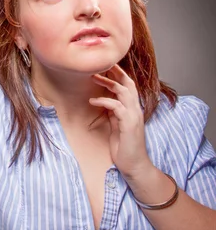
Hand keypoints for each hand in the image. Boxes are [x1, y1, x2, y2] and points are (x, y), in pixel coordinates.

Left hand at [89, 65, 153, 179]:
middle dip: (115, 72)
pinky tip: (93, 100)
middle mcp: (135, 110)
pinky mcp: (129, 124)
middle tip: (101, 63)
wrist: (134, 167)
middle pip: (128, 84)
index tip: (107, 65)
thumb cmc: (125, 148)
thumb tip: (106, 102)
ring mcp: (134, 116)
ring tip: (93, 77)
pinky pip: (116, 106)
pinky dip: (104, 100)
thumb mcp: (116, 127)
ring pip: (123, 91)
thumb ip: (114, 114)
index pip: (128, 87)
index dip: (119, 75)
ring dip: (108, 82)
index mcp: (133, 110)